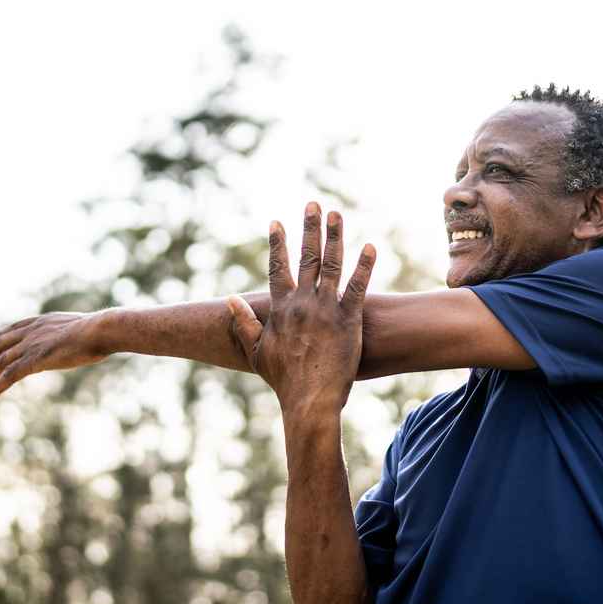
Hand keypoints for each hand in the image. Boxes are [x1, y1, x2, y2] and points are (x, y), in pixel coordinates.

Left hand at [0, 312, 106, 400]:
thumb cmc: (100, 331)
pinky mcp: (35, 360)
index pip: (13, 329)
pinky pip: (9, 375)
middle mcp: (32, 332)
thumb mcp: (81, 328)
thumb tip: (79, 337)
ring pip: (1, 362)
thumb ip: (70, 333)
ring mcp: (32, 345)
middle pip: (0, 346)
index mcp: (42, 322)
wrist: (100, 330)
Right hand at [227, 203, 374, 419]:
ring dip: (335, 236)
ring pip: (331, 264)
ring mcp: (327, 308)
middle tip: (313, 203)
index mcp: (281, 307)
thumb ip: (245, 322)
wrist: (309, 400)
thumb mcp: (255, 351)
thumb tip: (231, 298)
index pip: (277, 266)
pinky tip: (370, 247)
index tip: (276, 221)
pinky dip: (364, 266)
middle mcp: (303, 302)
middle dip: (309, 227)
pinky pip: (357, 287)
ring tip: (337, 214)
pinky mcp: (349, 319)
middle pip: (307, 256)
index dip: (277, 243)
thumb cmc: (282, 379)